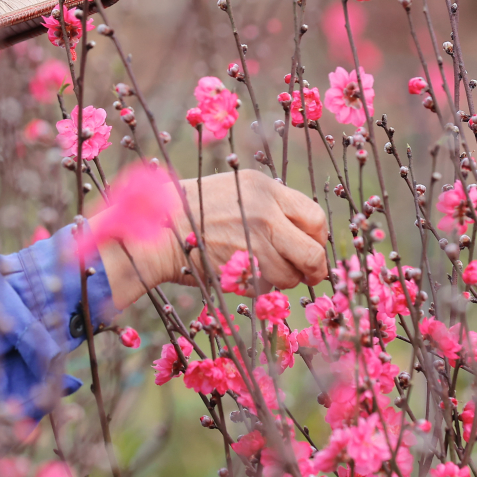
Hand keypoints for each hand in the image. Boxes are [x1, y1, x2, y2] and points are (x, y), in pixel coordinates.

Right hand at [99, 168, 327, 306]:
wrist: (158, 227)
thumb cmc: (196, 210)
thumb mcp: (237, 191)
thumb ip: (271, 207)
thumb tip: (304, 235)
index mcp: (267, 188)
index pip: (316, 218)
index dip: (318, 239)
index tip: (310, 248)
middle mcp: (265, 212)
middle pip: (312, 251)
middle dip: (314, 269)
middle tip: (308, 275)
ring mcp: (252, 240)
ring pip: (290, 275)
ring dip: (282, 281)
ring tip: (264, 273)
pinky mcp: (238, 266)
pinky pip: (265, 287)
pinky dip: (259, 288)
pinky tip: (242, 277)